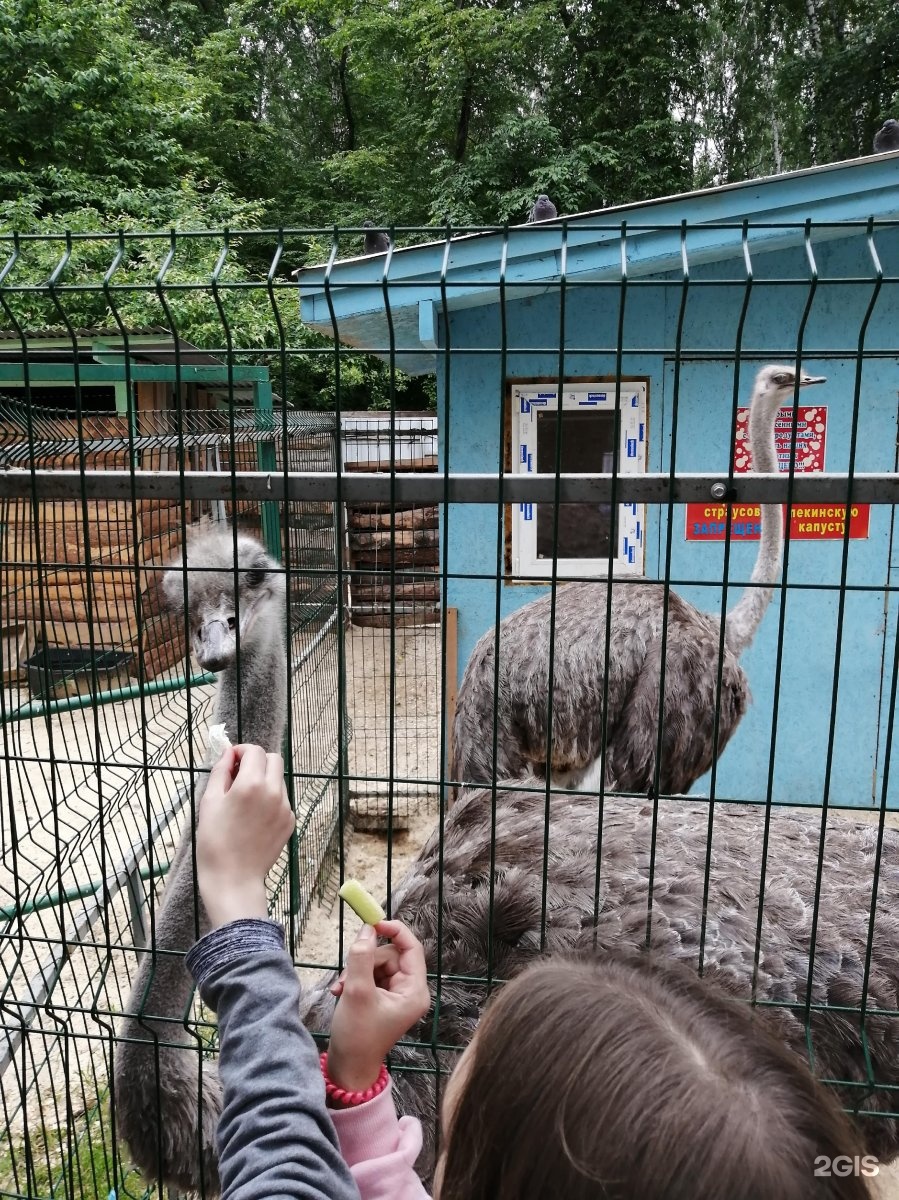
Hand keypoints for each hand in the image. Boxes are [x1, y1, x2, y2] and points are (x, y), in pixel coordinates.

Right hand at [195, 743, 293, 928]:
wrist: (234, 879)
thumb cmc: (215, 841)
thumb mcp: (209, 802)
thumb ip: (220, 772)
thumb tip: (228, 753)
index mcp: (252, 784)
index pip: (254, 751)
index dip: (241, 751)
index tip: (231, 761)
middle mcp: (274, 792)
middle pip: (273, 759)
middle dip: (257, 761)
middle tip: (238, 776)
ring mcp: (286, 808)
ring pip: (279, 779)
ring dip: (264, 780)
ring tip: (245, 801)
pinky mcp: (290, 822)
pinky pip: (282, 800)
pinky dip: (270, 799)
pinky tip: (254, 817)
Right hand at [326, 919, 430, 1091]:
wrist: (347, 1069)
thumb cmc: (357, 1035)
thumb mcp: (356, 992)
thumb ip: (361, 957)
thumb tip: (367, 929)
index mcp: (414, 991)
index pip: (411, 948)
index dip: (394, 931)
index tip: (373, 923)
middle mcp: (409, 991)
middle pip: (390, 955)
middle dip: (365, 960)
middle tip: (346, 975)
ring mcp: (395, 996)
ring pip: (376, 964)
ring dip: (356, 971)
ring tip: (340, 989)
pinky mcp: (381, 999)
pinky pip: (370, 976)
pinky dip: (354, 980)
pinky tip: (340, 992)